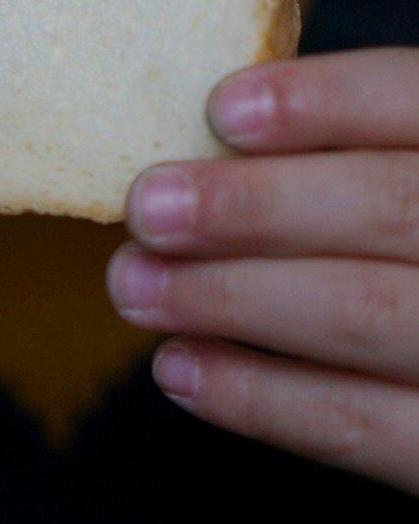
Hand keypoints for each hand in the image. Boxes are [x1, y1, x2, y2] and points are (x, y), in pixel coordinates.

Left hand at [106, 48, 418, 495]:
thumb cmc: (396, 240)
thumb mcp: (395, 167)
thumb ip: (346, 148)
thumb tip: (211, 135)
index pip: (411, 100)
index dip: (325, 101)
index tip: (221, 109)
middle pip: (387, 208)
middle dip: (253, 207)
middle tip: (148, 209)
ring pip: (363, 312)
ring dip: (230, 297)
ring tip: (134, 285)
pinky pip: (360, 423)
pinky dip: (257, 396)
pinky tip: (179, 366)